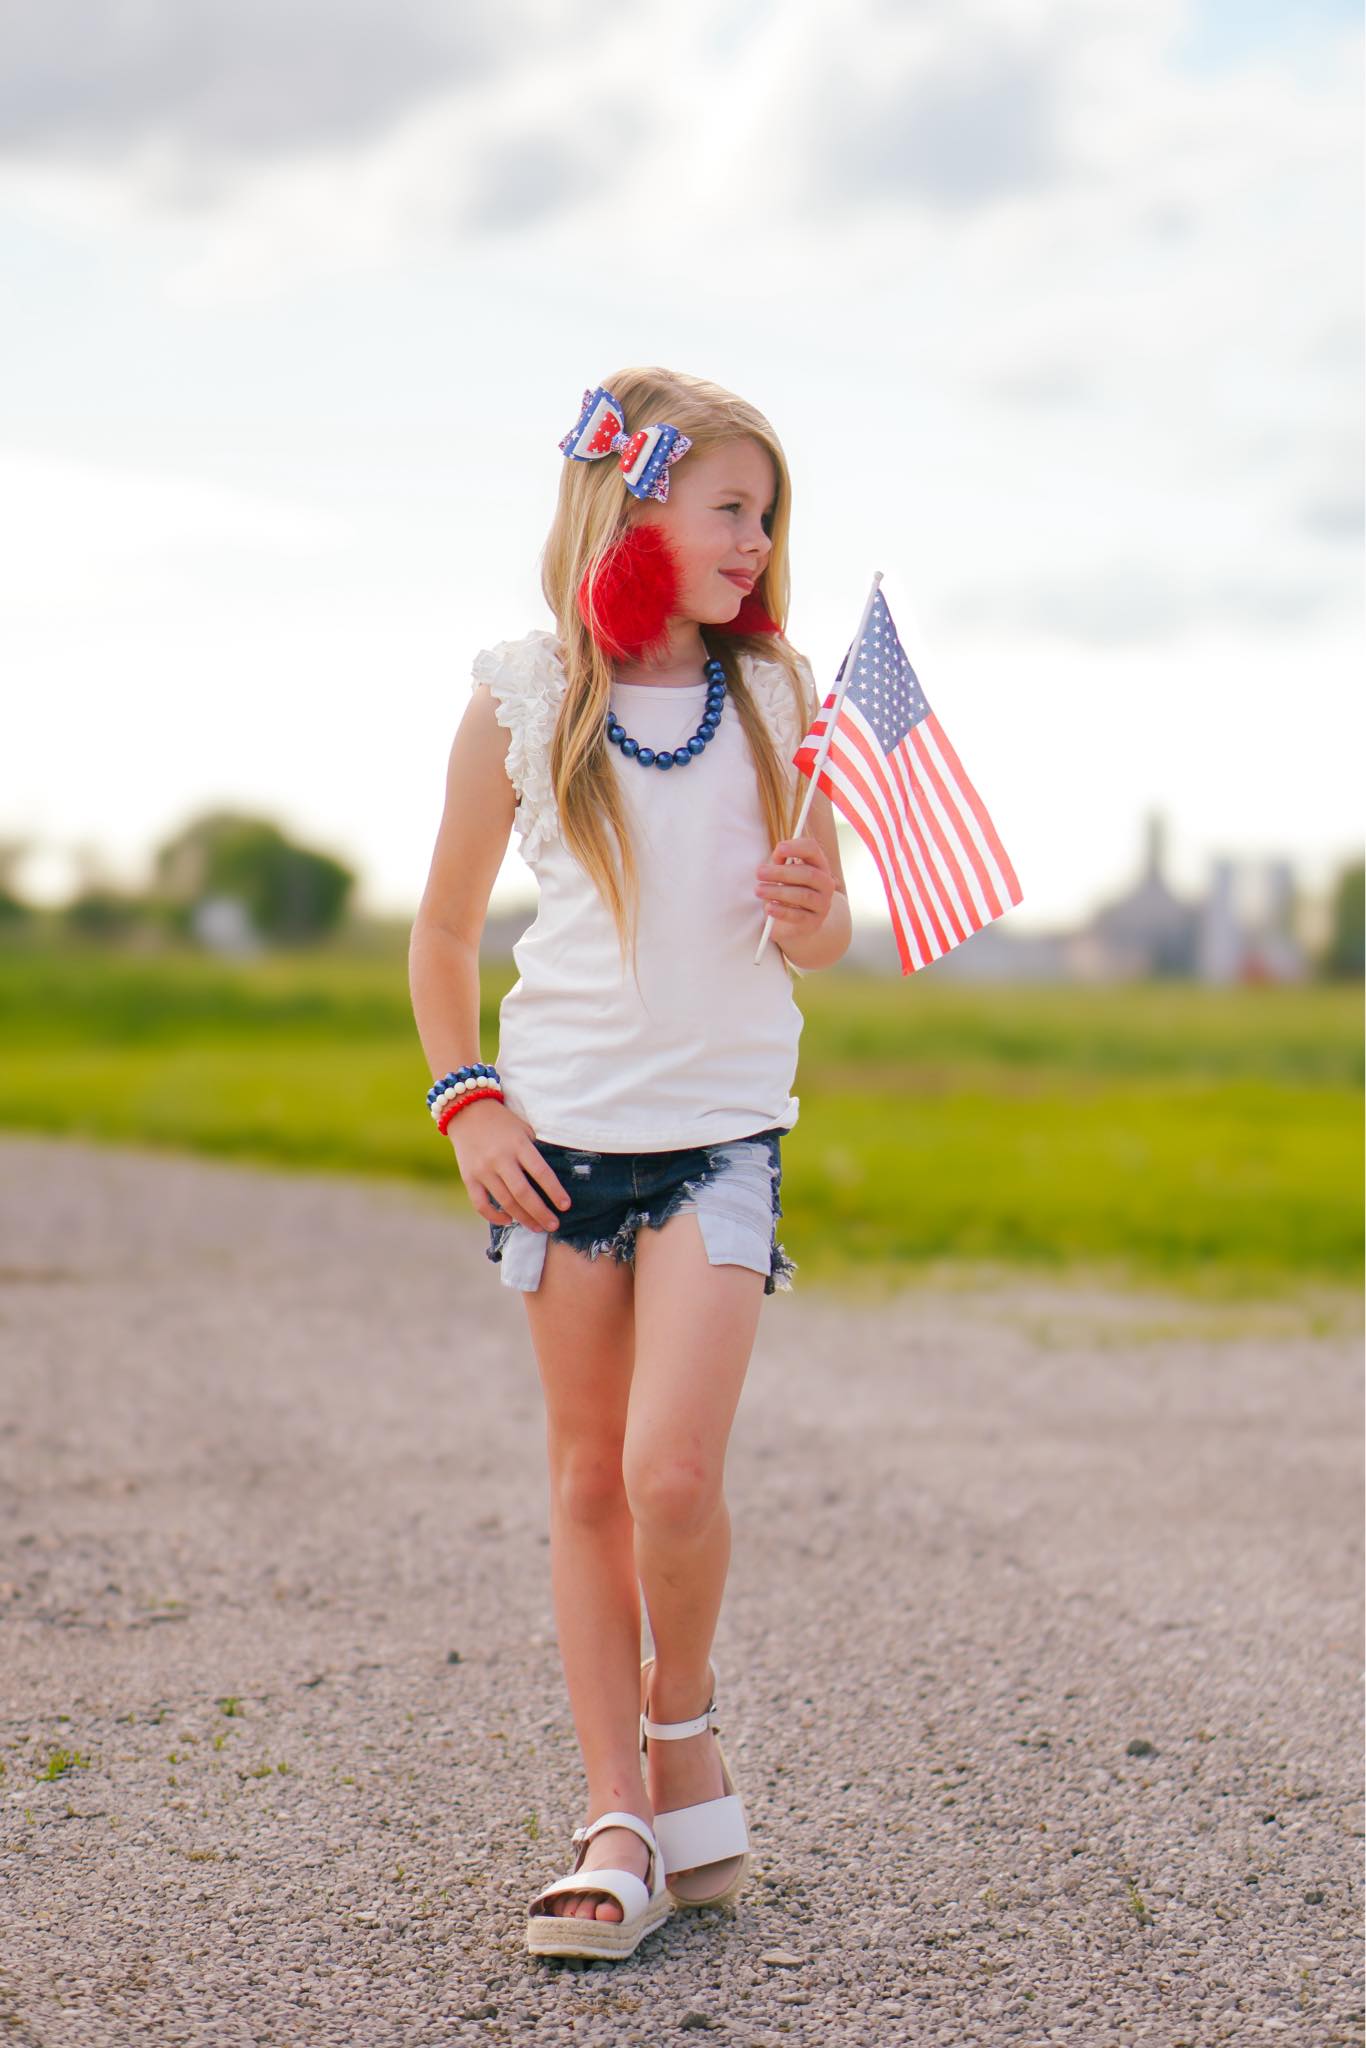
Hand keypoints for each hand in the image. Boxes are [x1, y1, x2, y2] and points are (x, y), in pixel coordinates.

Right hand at [447, 1097, 571, 1233]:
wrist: (466, 1111)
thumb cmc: (503, 1122)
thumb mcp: (524, 1129)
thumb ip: (537, 1150)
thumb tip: (555, 1177)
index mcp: (519, 1145)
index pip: (541, 1173)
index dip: (555, 1191)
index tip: (566, 1206)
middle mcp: (500, 1159)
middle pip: (523, 1193)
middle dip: (541, 1213)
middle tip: (554, 1226)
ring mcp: (483, 1170)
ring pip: (505, 1202)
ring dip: (523, 1218)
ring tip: (537, 1228)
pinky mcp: (469, 1178)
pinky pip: (481, 1204)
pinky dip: (494, 1216)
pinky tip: (508, 1220)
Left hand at [754, 837, 836, 935]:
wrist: (793, 923)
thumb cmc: (787, 891)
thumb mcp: (782, 874)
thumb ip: (781, 862)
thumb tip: (778, 855)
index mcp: (818, 865)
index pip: (813, 849)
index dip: (797, 847)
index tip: (779, 848)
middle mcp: (825, 883)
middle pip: (808, 874)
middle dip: (781, 872)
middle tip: (759, 873)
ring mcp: (822, 903)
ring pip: (804, 895)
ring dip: (778, 891)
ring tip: (758, 890)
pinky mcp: (814, 922)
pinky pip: (799, 916)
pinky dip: (782, 911)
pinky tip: (769, 908)